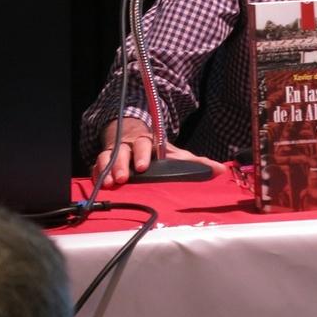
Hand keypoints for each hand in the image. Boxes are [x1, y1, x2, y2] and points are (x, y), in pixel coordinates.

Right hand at [91, 117, 226, 186]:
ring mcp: (115, 152)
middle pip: (124, 151)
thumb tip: (220, 170)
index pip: (145, 145)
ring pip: (108, 157)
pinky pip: (96, 164)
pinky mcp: (103, 161)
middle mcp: (129, 145)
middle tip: (123, 177)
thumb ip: (196, 163)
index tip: (144, 166)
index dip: (144, 154)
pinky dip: (96, 173)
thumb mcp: (176, 155)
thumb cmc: (156, 150)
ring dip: (107, 169)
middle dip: (122, 163)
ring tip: (108, 183)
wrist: (132, 133)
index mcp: (148, 142)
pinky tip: (98, 183)